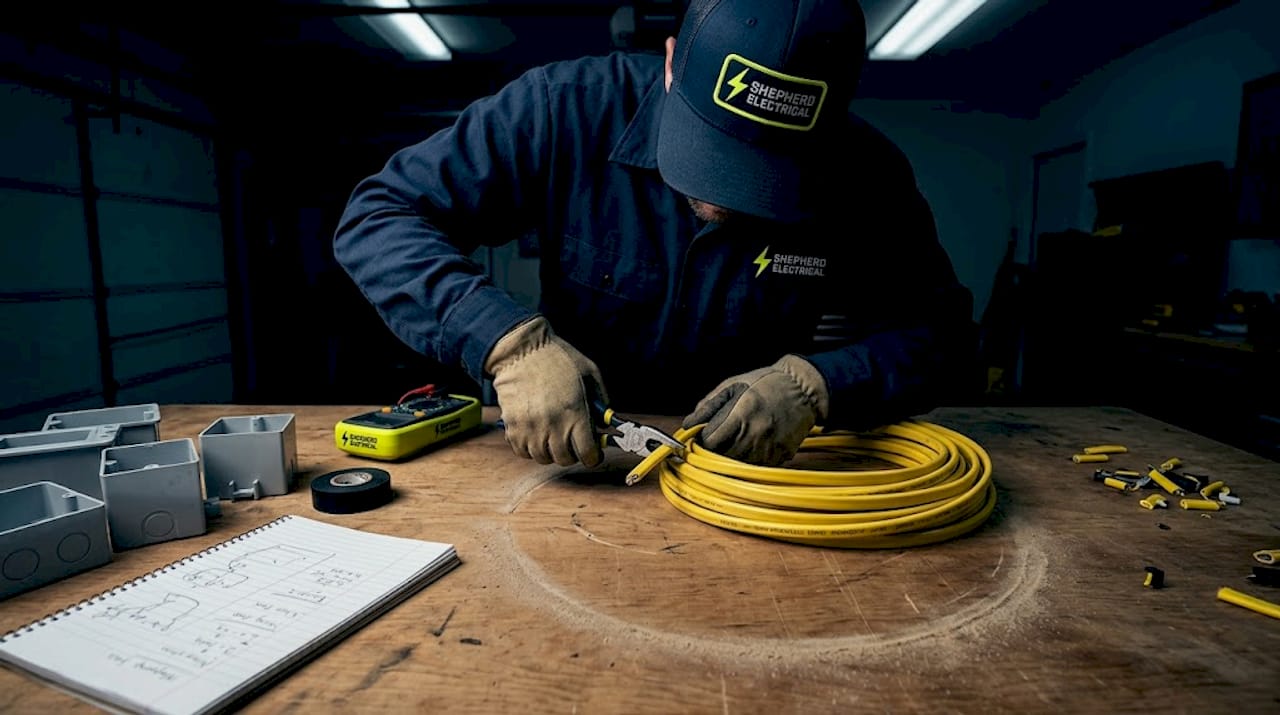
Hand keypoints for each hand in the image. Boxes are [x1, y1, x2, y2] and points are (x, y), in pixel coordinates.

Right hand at [485, 316, 606, 466]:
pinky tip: (536, 433)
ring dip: (550, 451)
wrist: (521, 349)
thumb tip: (606, 424)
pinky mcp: (512, 426)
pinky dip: (530, 448)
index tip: (593, 453)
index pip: (587, 453)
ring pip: (543, 458)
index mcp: (575, 413)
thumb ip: (602, 401)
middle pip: (565, 459)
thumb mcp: (590, 373)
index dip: (593, 456)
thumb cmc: (558, 358)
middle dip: (573, 453)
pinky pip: (523, 451)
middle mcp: (552, 425)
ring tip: (553, 436)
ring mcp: (530, 428)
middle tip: (573, 441)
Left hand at [682, 355, 829, 465]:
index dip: (700, 442)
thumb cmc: (766, 383)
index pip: (710, 441)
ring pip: (738, 466)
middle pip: (721, 457)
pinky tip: (749, 446)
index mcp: (741, 414)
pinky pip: (756, 467)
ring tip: (732, 442)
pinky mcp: (780, 456)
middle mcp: (756, 434)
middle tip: (712, 442)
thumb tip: (688, 425)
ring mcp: (769, 448)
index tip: (699, 439)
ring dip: (729, 459)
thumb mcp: (733, 385)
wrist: (804, 389)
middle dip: (712, 452)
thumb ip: (708, 405)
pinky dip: (747, 461)